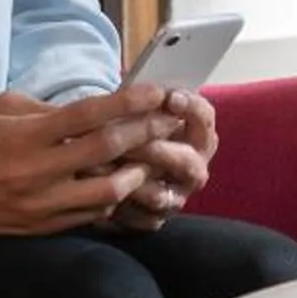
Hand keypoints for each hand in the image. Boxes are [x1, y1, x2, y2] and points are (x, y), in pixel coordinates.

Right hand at [0, 86, 181, 234]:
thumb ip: (52, 109)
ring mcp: (42, 205)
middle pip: (107, 151)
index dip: (129, 102)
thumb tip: (99, 108)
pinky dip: (114, 200)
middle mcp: (38, 171)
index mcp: (28, 135)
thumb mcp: (6, 109)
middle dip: (146, 134)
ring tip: (153, 158)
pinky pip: (92, 216)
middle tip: (171, 121)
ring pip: (108, 193)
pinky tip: (128, 186)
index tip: (157, 93)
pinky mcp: (43, 229)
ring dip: (138, 174)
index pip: (89, 115)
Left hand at [103, 86, 217, 232]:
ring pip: (158, 194)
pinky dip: (115, 203)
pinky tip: (91, 188)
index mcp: (199, 137)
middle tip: (131, 140)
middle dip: (158, 149)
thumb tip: (129, 77)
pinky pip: (137, 217)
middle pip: (187, 162)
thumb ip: (140, 97)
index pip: (205, 120)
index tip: (169, 98)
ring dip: (129, 178)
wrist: (117, 165)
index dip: (191, 108)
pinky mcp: (152, 220)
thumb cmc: (130, 126)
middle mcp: (193, 170)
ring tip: (100, 163)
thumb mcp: (139, 108)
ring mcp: (174, 198)